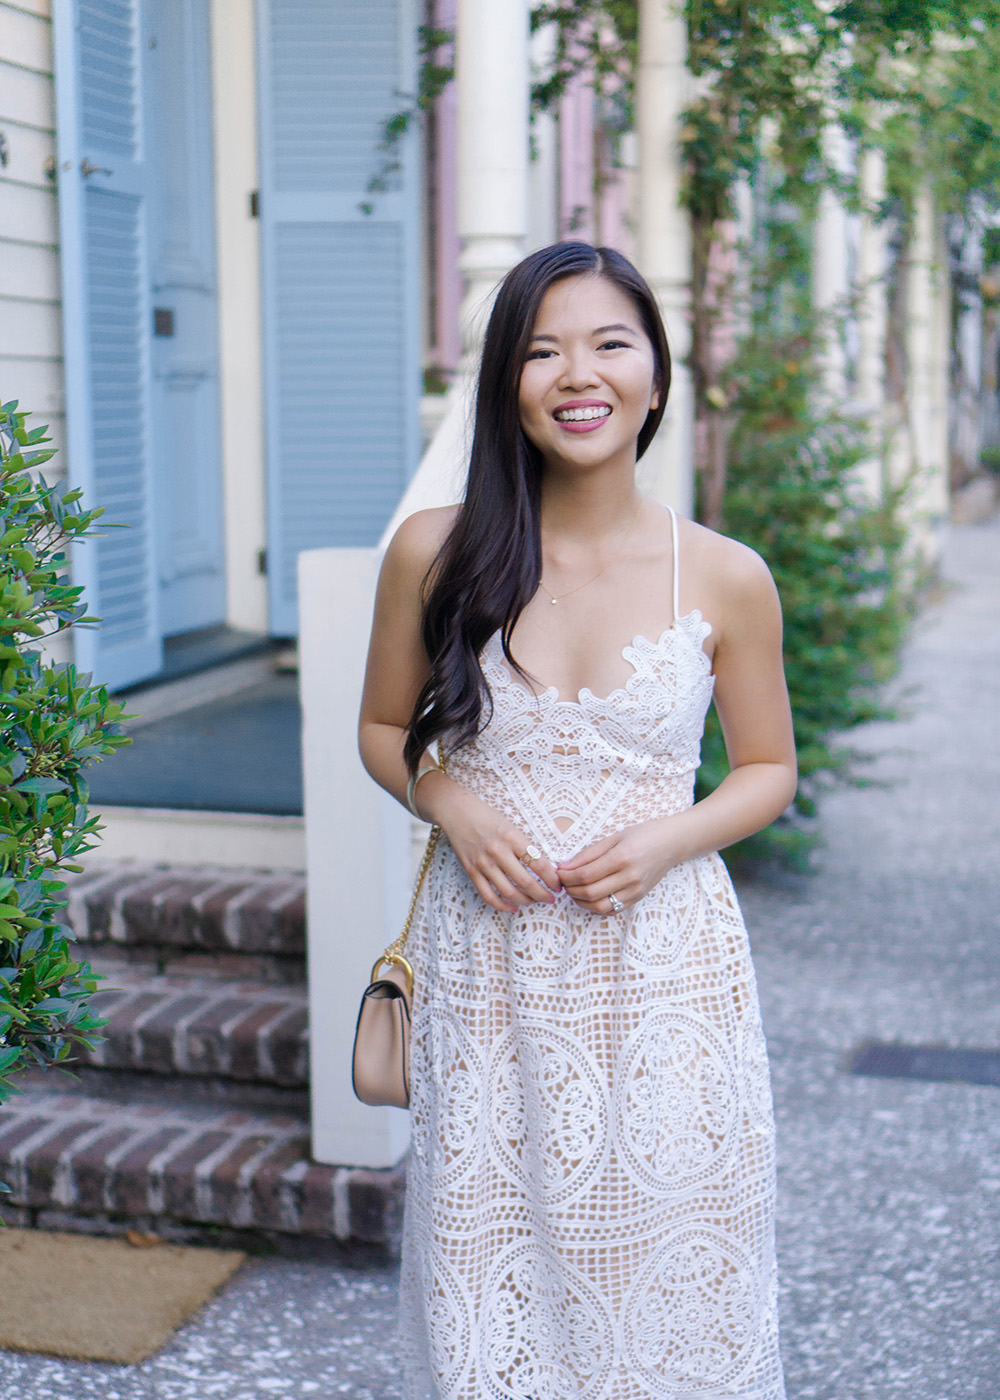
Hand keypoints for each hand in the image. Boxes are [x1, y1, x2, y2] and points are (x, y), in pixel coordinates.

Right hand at [428, 781, 561, 914]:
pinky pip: (488, 895)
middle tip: (551, 898)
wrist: (456, 811)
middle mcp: (497, 851)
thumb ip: (524, 845)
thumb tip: (544, 867)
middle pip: (526, 882)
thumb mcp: (511, 825)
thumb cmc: (486, 816)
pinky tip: (512, 907)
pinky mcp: (471, 871)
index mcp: (512, 836)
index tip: (558, 885)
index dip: (552, 878)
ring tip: (534, 901)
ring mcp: (483, 863)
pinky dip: (502, 905)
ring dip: (526, 901)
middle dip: (543, 894)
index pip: (538, 863)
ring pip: (509, 892)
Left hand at [556, 817, 686, 915]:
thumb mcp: (614, 837)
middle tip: (563, 881)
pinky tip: (589, 897)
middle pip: (590, 893)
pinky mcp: (638, 898)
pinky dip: (596, 907)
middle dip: (570, 889)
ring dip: (580, 901)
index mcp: (622, 858)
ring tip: (574, 890)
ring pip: (599, 906)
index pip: (585, 875)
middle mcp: (629, 877)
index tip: (559, 872)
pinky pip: (612, 910)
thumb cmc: (643, 835)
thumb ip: (588, 853)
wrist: (672, 843)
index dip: (567, 877)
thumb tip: (565, 867)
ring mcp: (635, 890)